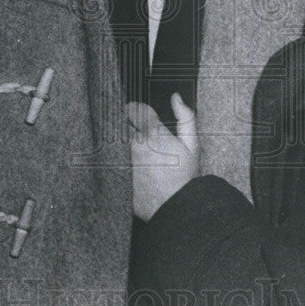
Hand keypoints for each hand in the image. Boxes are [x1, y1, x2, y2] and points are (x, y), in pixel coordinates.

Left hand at [127, 93, 199, 220]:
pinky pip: (111, 161)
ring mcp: (123, 160)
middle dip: (128, 125)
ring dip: (121, 142)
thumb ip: (186, 117)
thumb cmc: (185, 177)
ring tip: (135, 152)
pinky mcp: (117, 175)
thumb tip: (176, 97)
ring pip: (115, 142)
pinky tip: (129, 166)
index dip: (135, 108)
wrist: (174, 207)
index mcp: (153, 134)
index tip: (136, 111)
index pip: (134, 109)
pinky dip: (116, 160)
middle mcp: (134, 144)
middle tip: (138, 133)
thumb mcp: (193, 145)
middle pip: (122, 125)